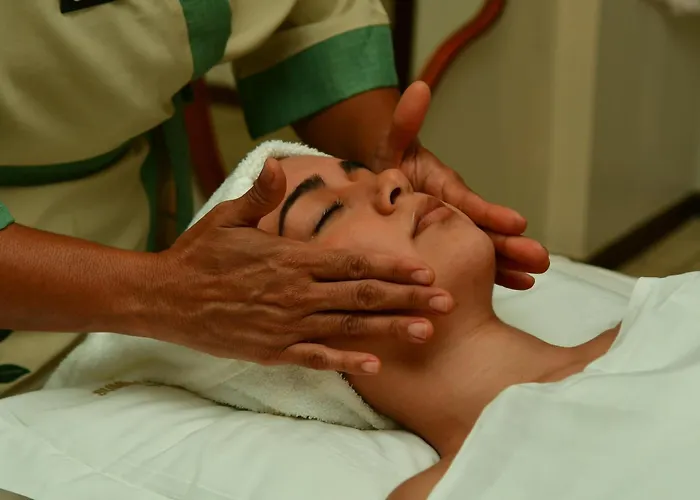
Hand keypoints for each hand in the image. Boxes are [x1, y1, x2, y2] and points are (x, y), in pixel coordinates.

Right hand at [146, 160, 453, 374]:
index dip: (392, 265)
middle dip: (408, 297)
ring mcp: (286, 323)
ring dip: (391, 327)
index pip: (353, 261)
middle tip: (447, 300)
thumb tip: (276, 163)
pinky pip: (316, 358)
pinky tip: (377, 365)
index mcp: (291, 258)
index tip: (425, 269)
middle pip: (363, 294)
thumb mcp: (228, 218)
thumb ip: (260, 195)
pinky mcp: (272, 349)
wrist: (164, 297)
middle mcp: (296, 291)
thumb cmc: (198, 255)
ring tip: (427, 330)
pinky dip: (347, 361)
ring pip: (349, 326)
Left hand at [373, 81, 549, 289]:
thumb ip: (405, 121)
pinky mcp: (448, 246)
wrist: (377, 180)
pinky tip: (517, 285)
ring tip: (534, 279)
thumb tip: (418, 88)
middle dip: (512, 245)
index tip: (517, 223)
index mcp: (444, 189)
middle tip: (542, 259)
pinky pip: (471, 262)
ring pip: (484, 249)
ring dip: (509, 265)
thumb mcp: (393, 142)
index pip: (469, 203)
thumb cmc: (387, 161)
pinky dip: (493, 274)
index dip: (490, 214)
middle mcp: (455, 211)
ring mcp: (454, 231)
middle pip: (485, 230)